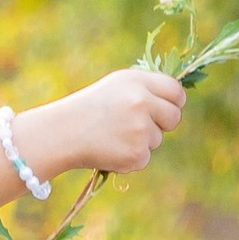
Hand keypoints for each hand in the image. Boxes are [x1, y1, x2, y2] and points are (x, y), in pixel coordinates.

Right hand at [21, 64, 185, 181]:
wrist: (63, 133)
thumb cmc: (90, 107)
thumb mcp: (117, 86)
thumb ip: (146, 90)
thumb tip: (176, 100)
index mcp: (137, 82)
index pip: (175, 91)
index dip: (174, 101)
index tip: (167, 107)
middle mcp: (142, 103)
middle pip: (174, 117)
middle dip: (163, 122)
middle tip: (139, 124)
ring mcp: (140, 130)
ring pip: (157, 139)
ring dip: (141, 140)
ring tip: (113, 135)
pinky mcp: (136, 154)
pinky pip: (145, 157)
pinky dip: (131, 157)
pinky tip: (110, 148)